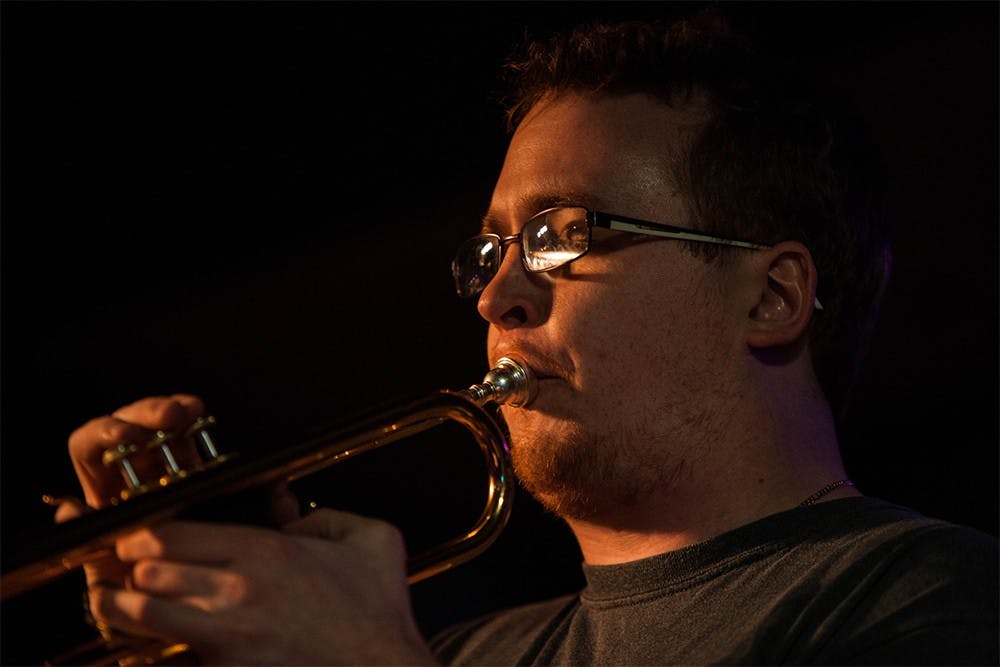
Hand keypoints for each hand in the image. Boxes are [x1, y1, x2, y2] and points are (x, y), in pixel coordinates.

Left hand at [59, 395, 208, 595]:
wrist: (175, 603)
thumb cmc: (134, 586)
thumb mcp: (108, 567)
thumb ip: (91, 539)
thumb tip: (69, 511)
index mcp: (101, 488)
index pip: (90, 445)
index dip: (105, 434)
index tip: (123, 436)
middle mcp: (129, 471)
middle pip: (129, 423)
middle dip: (148, 413)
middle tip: (171, 416)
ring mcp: (165, 467)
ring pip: (163, 427)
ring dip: (175, 412)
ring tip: (191, 411)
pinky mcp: (196, 472)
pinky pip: (194, 443)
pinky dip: (198, 428)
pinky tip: (203, 419)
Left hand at [88, 510, 436, 664]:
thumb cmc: (378, 615)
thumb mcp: (374, 542)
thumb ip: (327, 515)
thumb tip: (286, 507)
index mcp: (264, 551)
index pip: (170, 534)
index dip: (140, 535)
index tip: (134, 537)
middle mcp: (236, 591)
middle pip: (145, 572)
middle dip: (125, 569)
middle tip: (116, 567)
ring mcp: (225, 639)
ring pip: (142, 616)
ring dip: (120, 609)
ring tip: (109, 603)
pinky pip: (166, 659)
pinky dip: (148, 651)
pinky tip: (144, 648)